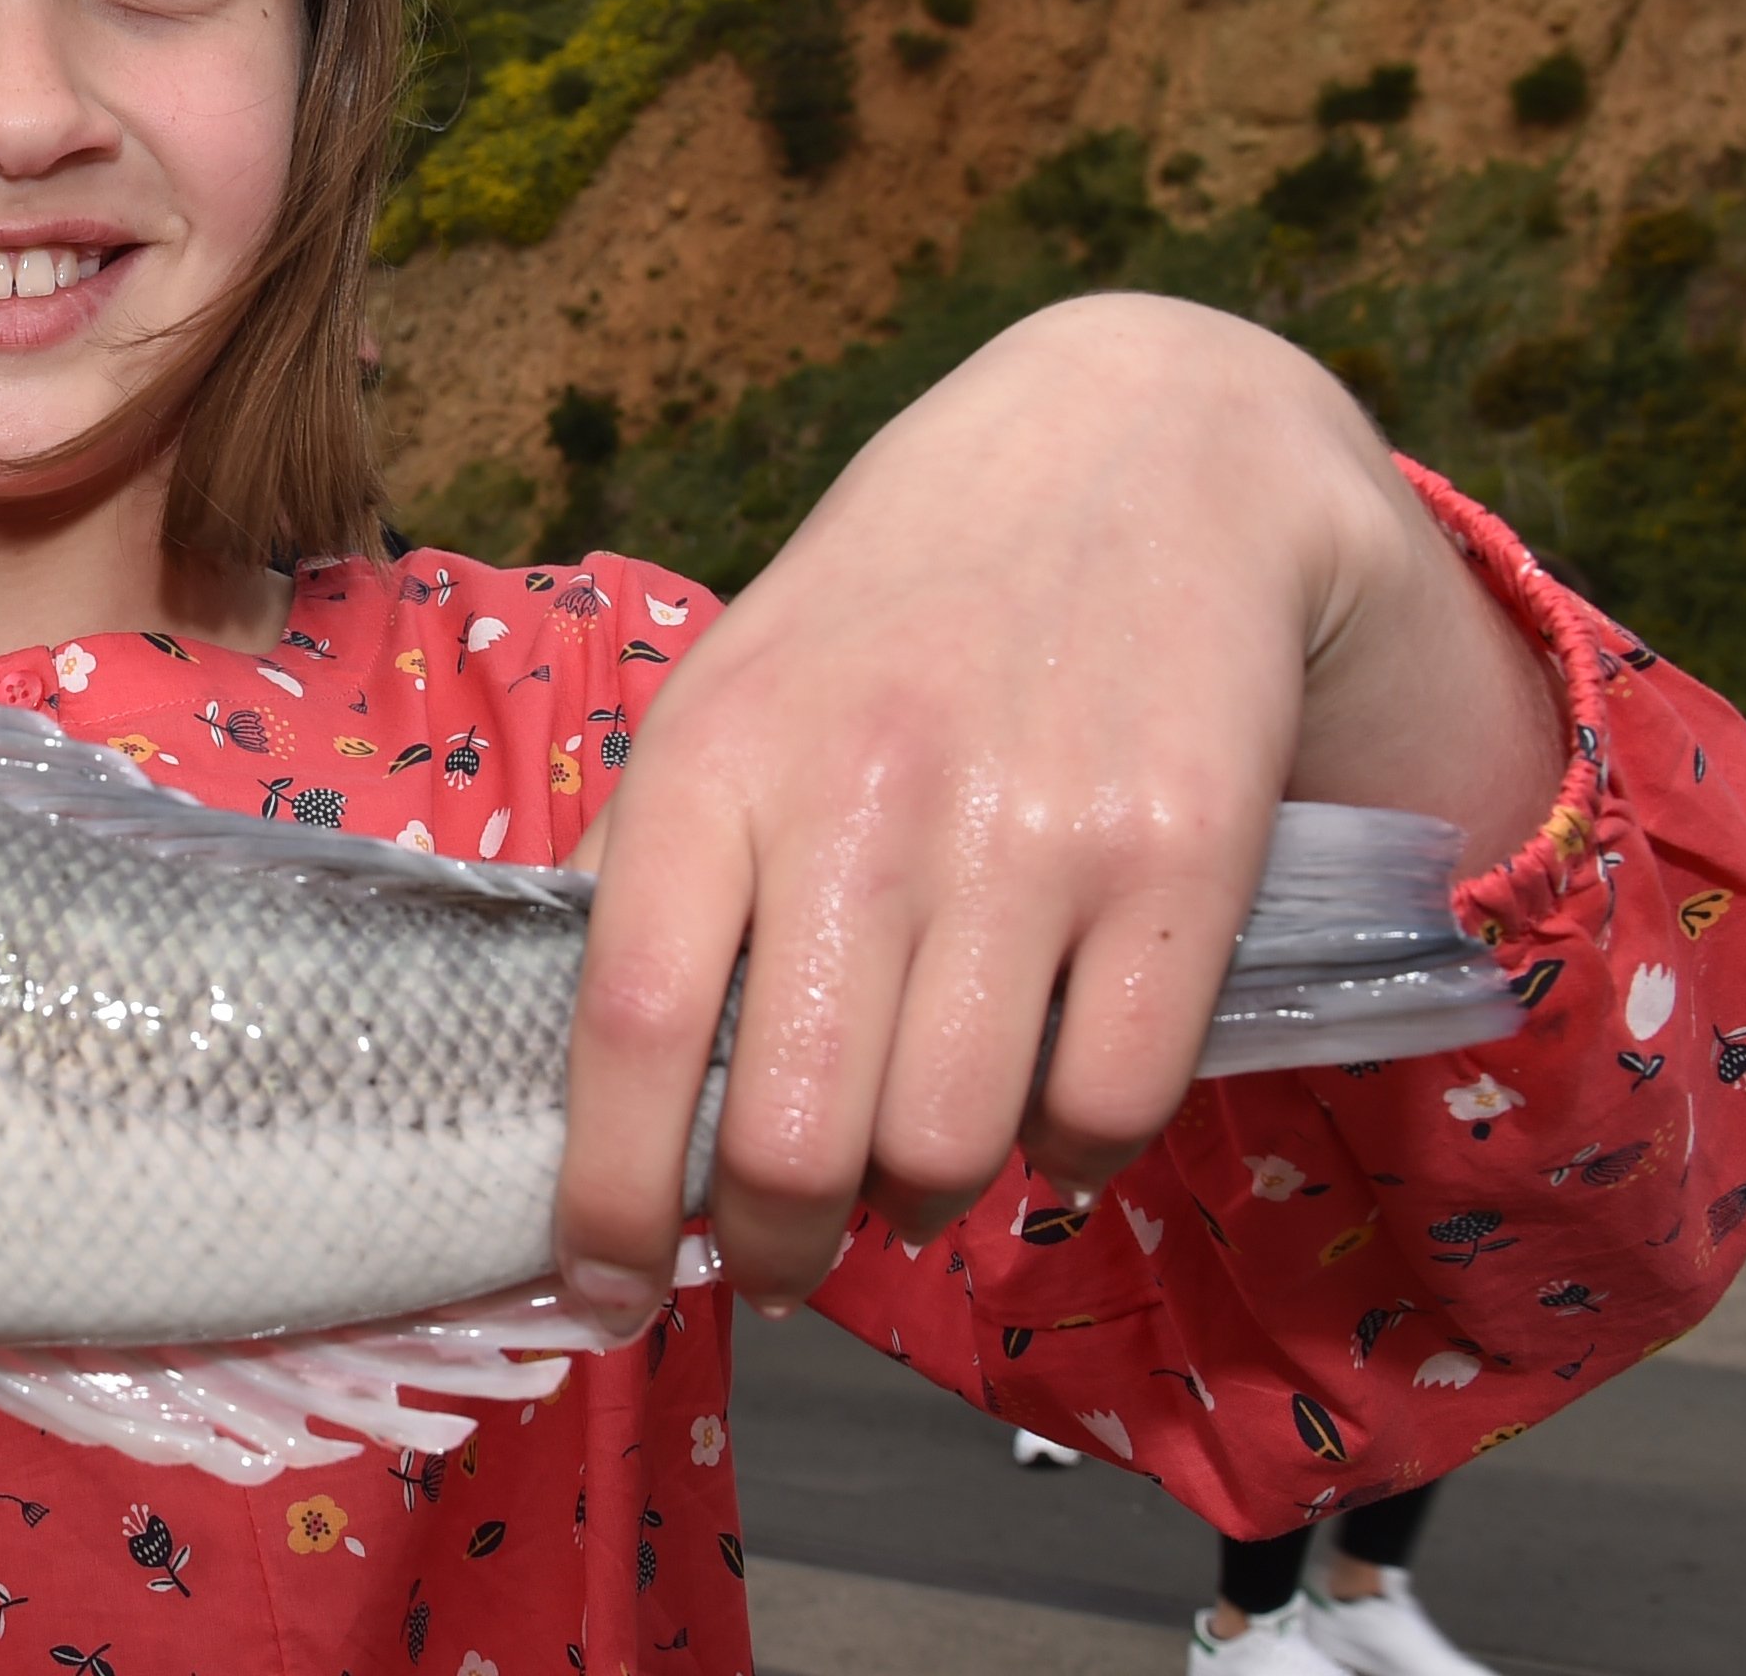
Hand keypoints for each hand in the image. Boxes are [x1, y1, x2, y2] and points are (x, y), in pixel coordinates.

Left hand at [548, 295, 1559, 1331]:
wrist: (1137, 455)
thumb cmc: (896, 611)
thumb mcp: (732, 693)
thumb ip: (647, 865)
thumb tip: (562, 1072)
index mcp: (719, 758)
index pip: (634, 1023)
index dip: (606, 1195)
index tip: (596, 1291)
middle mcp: (867, 798)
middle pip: (796, 1131)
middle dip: (778, 1244)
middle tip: (783, 1256)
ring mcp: (1032, 830)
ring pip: (951, 1144)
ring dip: (923, 1197)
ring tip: (914, 1155)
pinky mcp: (1183, 856)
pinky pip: (1108, 1106)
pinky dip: (1067, 1154)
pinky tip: (1044, 1108)